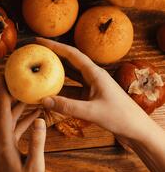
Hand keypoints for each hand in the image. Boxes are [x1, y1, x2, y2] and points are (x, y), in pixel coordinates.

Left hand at [0, 80, 45, 171]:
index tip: (4, 78)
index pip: (1, 113)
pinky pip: (12, 132)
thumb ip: (37, 143)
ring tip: (31, 95)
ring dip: (19, 110)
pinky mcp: (4, 152)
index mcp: (2, 144)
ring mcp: (0, 147)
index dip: (3, 94)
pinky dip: (21, 123)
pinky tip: (33, 117)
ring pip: (8, 123)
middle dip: (12, 97)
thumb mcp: (35, 167)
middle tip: (21, 81)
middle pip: (4, 114)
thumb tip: (39, 119)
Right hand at [36, 37, 155, 141]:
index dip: (54, 46)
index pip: (71, 54)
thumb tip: (44, 100)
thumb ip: (67, 106)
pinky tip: (47, 93)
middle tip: (34, 54)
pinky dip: (59, 90)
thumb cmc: (121, 118)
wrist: (138, 130)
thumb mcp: (92, 112)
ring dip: (54, 74)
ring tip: (37, 71)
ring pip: (68, 76)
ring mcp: (92, 87)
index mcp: (95, 73)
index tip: (38, 41)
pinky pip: (71, 90)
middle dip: (51, 56)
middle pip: (68, 62)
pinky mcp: (90, 97)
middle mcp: (93, 77)